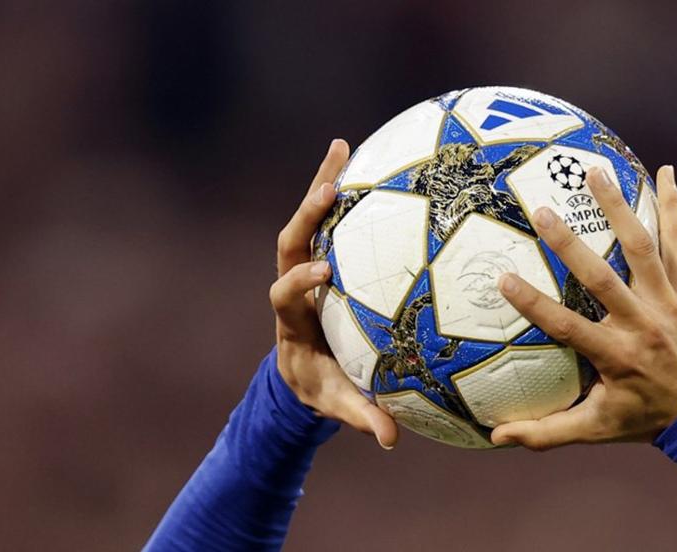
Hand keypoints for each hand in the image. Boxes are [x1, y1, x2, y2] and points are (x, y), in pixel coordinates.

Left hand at [270, 139, 397, 448]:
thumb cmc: (320, 385)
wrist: (301, 369)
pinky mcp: (320, 257)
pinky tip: (361, 161)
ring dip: (322, 185)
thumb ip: (361, 416)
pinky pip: (328, 221)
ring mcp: (304, 267)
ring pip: (306, 221)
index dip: (299, 282)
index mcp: (291, 321)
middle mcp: (292, 285)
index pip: (284, 294)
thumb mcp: (337, 402)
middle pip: (288, 242)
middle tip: (330, 187)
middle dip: (305, 215)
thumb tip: (391, 439)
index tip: (323, 274)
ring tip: (342, 147)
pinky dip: (340, 191)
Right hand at [492, 166, 676, 449]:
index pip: (566, 326)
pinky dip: (673, 207)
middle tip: (541, 211)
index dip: (533, 303)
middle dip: (570, 244)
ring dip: (620, 208)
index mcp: (616, 355)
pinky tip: (666, 173)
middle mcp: (643, 324)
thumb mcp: (595, 430)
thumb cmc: (645, 418)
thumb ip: (546, 433)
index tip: (503, 280)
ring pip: (644, 248)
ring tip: (596, 172)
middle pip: (603, 278)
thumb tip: (495, 439)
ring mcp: (669, 301)